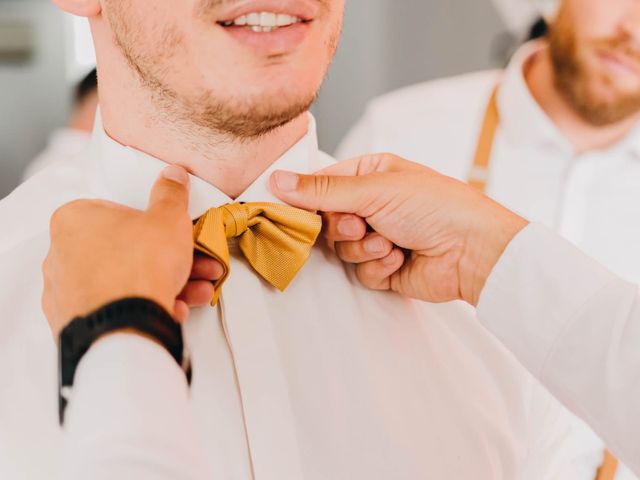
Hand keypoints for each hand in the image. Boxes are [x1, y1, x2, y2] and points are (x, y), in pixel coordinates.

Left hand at [42, 166, 221, 337]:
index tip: (175, 235)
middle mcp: (60, 253)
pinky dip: (142, 306)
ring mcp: (64, 291)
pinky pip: (113, 307)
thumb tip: (172, 174)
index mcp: (74, 219)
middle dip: (168, 259)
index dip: (155, 225)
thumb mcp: (168, 219)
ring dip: (164, 283)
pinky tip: (172, 309)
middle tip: (196, 264)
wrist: (126, 326)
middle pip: (125, 249)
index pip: (118, 212)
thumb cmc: (141, 266)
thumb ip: (170, 193)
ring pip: (123, 280)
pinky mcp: (72, 321)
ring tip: (196, 291)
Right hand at [270, 154, 527, 305]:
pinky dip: (379, 267)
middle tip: (363, 225)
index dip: (307, 200)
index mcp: (370, 175)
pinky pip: (361, 271)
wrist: (473, 251)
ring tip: (391, 242)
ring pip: (342, 250)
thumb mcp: (375, 189)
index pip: (321, 185)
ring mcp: (378, 236)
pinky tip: (401, 259)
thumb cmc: (434, 206)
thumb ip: (322, 190)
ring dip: (364, 248)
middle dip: (344, 228)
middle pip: (327, 221)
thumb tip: (275, 180)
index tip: (293, 210)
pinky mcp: (385, 268)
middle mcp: (372, 205)